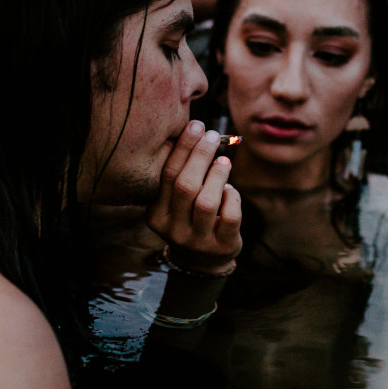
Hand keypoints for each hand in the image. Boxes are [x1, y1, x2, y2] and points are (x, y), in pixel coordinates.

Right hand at [146, 120, 241, 274]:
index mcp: (156, 215)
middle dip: (200, 156)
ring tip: (224, 160)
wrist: (202, 262)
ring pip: (206, 202)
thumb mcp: (176, 203)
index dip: (182, 148)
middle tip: (212, 135)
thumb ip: (180, 175)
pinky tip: (230, 189)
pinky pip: (229, 217)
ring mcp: (197, 241)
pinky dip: (232, 197)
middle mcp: (173, 230)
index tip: (196, 126)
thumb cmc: (189, 219)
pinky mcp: (222, 246)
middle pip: (185, 186)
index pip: (168, 176)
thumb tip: (195, 134)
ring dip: (217, 175)